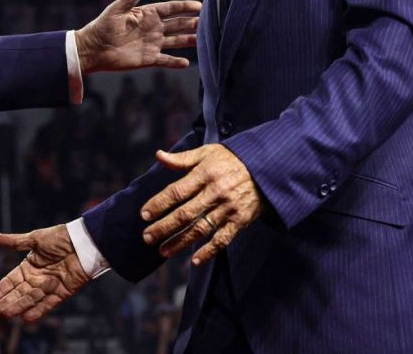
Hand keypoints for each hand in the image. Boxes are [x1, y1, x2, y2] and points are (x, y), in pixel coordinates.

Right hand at [0, 224, 88, 322]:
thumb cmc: (61, 237)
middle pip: (18, 293)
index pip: (10, 281)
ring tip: (5, 314)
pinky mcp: (62, 293)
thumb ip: (16, 242)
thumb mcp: (36, 238)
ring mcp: (49, 287)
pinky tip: (27, 318)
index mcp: (29, 267)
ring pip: (30, 300)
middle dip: (5, 302)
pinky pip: (48, 304)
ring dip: (18, 307)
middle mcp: (37, 279)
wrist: (84, 242)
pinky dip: (39, 311)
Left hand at [75, 0, 199, 72]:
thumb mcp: (116, 9)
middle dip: (192, 22)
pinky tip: (187, 62)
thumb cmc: (103, 26)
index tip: (200, 5)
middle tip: (207, 21)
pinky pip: (166, 60)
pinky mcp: (148, 58)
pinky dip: (176, 62)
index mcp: (147, 14)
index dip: (185, 7)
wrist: (94, 49)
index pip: (171, 8)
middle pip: (177, 24)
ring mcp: (152, 43)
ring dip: (188, 40)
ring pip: (176, 41)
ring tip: (202, 39)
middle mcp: (153, 28)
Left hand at [140, 144, 264, 265]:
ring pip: (200, 229)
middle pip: (185, 214)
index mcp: (205, 173)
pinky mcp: (240, 220)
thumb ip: (183, 158)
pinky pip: (223, 239)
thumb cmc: (233, 158)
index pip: (177, 191)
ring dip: (180, 242)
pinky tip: (195, 260)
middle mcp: (216, 192)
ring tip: (163, 251)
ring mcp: (228, 208)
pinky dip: (209, 251)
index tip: (144, 214)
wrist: (268, 167)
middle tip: (147, 237)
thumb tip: (158, 155)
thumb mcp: (208, 152)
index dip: (159, 204)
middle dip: (164, 227)